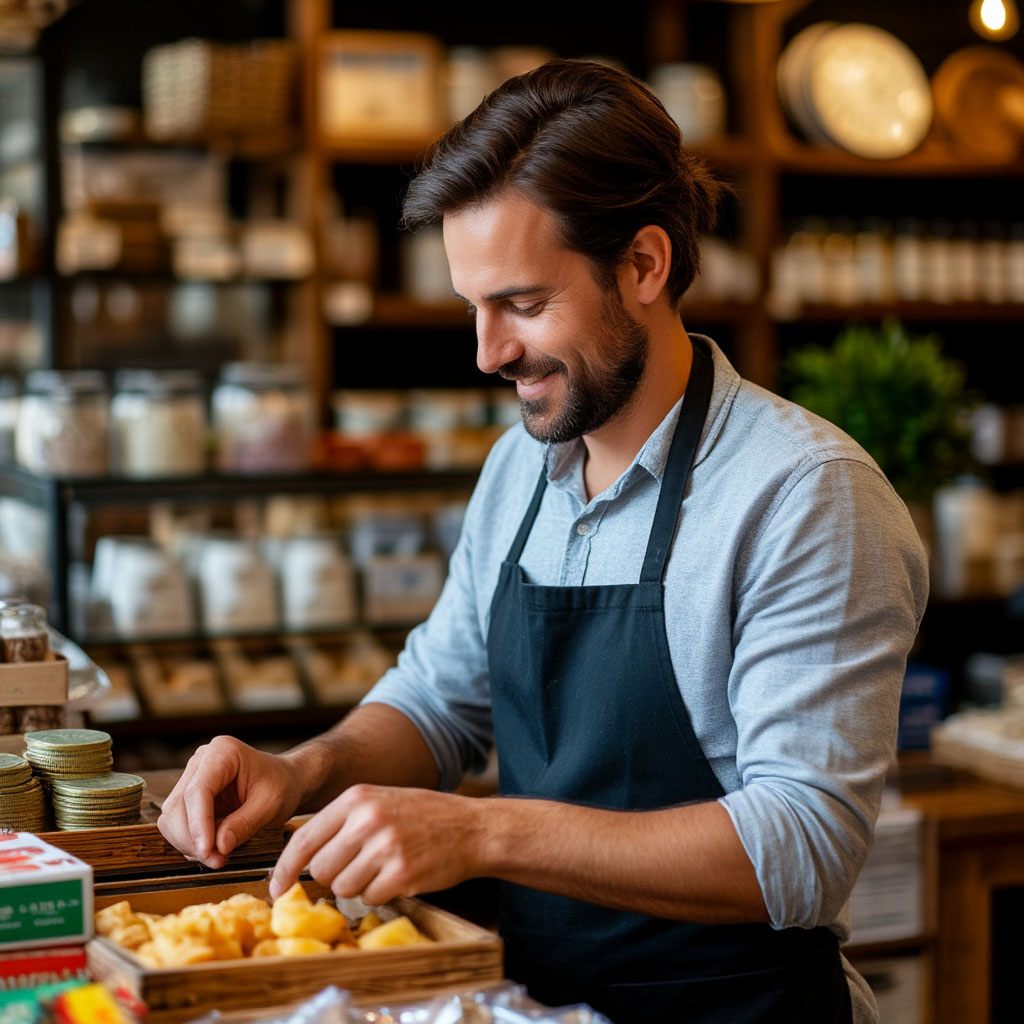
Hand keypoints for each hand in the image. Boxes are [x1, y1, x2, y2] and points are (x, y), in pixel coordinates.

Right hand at [157, 736, 303, 868]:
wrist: (286, 781)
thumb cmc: (282, 785)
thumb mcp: (271, 805)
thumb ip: (244, 824)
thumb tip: (218, 847)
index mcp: (223, 752)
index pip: (198, 790)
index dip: (198, 824)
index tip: (207, 851)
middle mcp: (202, 760)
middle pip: (178, 805)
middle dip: (192, 839)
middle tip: (217, 861)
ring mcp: (192, 777)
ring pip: (171, 817)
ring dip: (188, 843)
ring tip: (218, 855)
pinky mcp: (189, 795)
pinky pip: (176, 823)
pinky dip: (190, 841)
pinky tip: (212, 847)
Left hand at [269, 784, 484, 904]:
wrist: (473, 828)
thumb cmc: (424, 816)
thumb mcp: (380, 801)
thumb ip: (343, 821)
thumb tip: (300, 853)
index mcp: (357, 798)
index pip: (304, 838)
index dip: (286, 868)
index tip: (278, 888)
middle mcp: (367, 820)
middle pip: (322, 868)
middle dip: (335, 876)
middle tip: (360, 867)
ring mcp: (385, 847)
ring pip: (344, 887)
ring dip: (360, 886)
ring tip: (385, 867)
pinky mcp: (401, 874)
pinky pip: (369, 898)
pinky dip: (380, 894)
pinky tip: (400, 875)